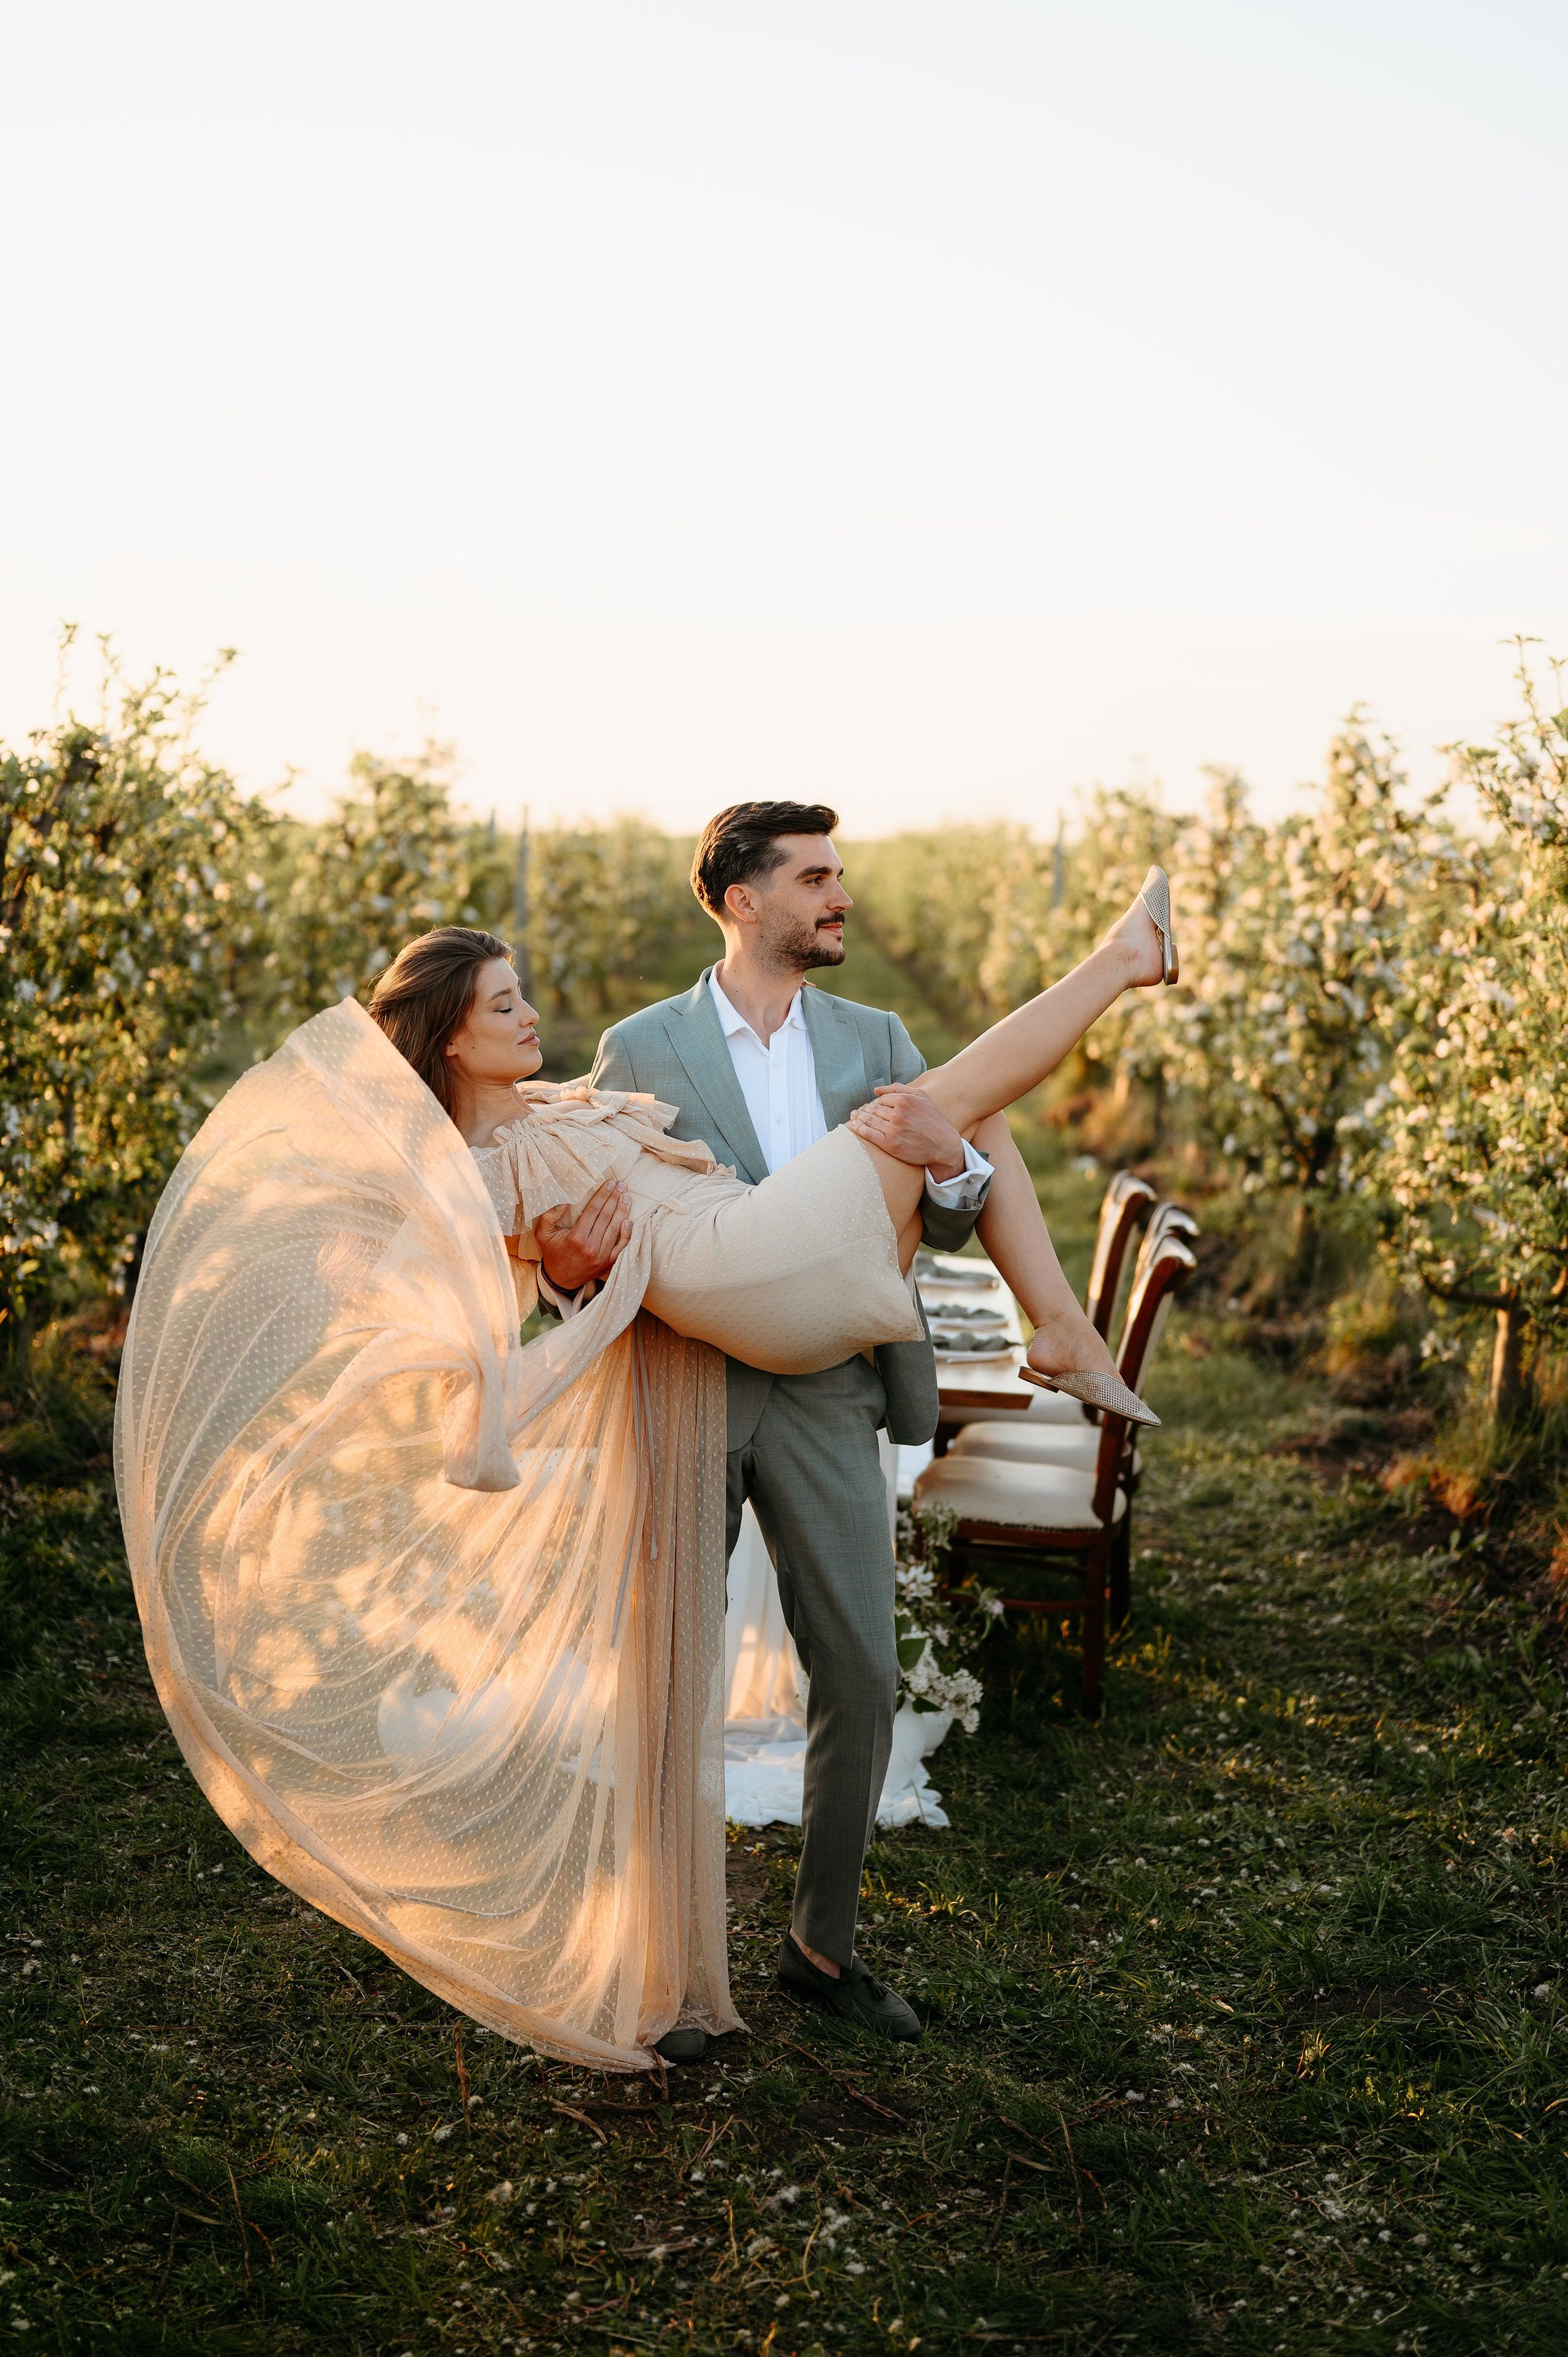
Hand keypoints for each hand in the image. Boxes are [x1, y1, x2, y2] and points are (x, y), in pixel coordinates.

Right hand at [536, 1180, 632, 1291]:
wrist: (561, 1279)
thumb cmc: (553, 1253)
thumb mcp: (542, 1234)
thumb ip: (549, 1216)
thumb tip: (564, 1202)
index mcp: (576, 1237)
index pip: (593, 1211)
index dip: (603, 1195)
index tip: (610, 1184)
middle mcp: (591, 1246)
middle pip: (606, 1217)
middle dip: (615, 1199)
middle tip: (621, 1186)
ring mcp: (602, 1256)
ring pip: (615, 1229)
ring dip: (623, 1211)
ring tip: (626, 1197)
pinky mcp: (609, 1263)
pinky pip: (622, 1246)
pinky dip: (627, 1233)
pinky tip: (629, 1220)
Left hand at [847, 1085, 966, 1180]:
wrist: (943, 1146)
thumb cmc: (933, 1120)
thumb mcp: (922, 1097)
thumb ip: (899, 1088)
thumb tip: (876, 1090)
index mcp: (905, 1100)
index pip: (881, 1099)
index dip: (874, 1103)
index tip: (869, 1107)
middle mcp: (898, 1114)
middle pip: (873, 1109)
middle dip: (863, 1110)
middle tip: (856, 1112)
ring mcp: (893, 1130)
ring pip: (869, 1120)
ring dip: (858, 1118)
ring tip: (854, 1118)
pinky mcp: (890, 1145)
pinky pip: (869, 1134)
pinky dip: (859, 1129)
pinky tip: (854, 1127)